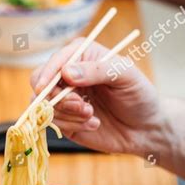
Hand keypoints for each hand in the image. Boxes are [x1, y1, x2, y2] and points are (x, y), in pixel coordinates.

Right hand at [31, 39, 164, 155]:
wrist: (145, 128)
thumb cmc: (139, 95)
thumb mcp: (125, 75)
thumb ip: (97, 70)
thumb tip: (66, 72)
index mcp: (81, 56)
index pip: (54, 61)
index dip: (47, 74)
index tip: (46, 88)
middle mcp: (68, 75)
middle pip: (39, 83)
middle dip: (58, 98)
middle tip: (82, 106)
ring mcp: (64, 98)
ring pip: (44, 105)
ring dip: (69, 114)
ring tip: (93, 116)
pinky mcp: (64, 119)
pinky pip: (53, 122)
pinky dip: (72, 125)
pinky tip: (93, 124)